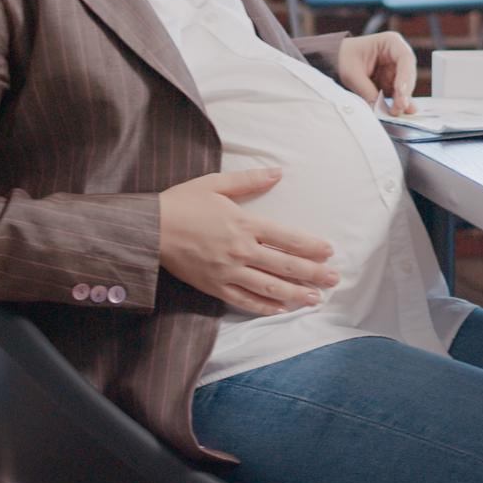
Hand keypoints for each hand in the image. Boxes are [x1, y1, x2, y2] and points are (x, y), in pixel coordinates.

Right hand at [156, 168, 337, 315]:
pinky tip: (280, 310)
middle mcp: (240, 250)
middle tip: (334, 280)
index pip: (286, 239)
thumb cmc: (182, 202)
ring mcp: (227, 271)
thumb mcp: (216, 184)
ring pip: (268, 287)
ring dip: (295, 294)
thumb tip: (279, 172)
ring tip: (315, 299)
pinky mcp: (213, 286)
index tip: (329, 252)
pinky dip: (263, 307)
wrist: (148, 228)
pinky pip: (243, 300)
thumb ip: (250, 181)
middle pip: (284, 266)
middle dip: (313, 274)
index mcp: (244, 224)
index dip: (311, 247)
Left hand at [336, 31, 418, 114]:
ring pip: (404, 87)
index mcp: (390, 42)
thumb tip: (377, 109)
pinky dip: (394, 103)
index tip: (401, 91)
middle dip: (404, 92)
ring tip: (394, 112)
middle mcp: (397, 55)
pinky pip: (396, 94)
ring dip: (401, 100)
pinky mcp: (391, 82)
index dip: (406, 75)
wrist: (336, 60)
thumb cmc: (344, 58)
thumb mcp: (353, 74)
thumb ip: (367, 91)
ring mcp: (396, 70)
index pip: (405, 58)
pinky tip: (393, 111)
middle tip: (399, 107)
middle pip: (408, 74)